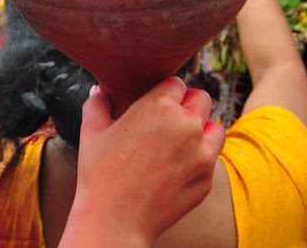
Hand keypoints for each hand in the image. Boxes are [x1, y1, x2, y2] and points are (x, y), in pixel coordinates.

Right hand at [60, 77, 224, 247]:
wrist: (113, 222)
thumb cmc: (99, 174)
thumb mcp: (92, 131)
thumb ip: (98, 103)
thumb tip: (99, 89)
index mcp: (160, 106)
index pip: (177, 84)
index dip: (167, 92)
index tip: (158, 104)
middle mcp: (186, 125)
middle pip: (202, 98)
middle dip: (188, 105)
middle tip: (171, 119)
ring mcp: (201, 153)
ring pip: (214, 127)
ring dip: (202, 129)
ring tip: (182, 141)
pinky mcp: (206, 178)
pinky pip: (211, 158)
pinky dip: (200, 158)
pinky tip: (178, 167)